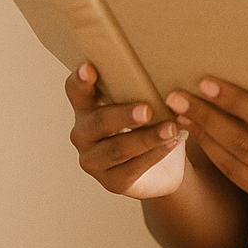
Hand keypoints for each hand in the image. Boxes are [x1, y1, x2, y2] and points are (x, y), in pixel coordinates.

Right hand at [65, 62, 187, 198]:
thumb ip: (139, 86)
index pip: (76, 90)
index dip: (80, 80)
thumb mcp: (142, 100)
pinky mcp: (111, 182)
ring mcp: (94, 160)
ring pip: (117, 148)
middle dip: (124, 115)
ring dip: (146, 138)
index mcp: (86, 106)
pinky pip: (132, 168)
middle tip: (148, 110)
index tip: (89, 68)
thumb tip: (161, 66)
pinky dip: (154, 154)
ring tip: (170, 128)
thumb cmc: (149, 121)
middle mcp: (83, 133)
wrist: (164, 164)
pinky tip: (171, 143)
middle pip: (100, 121)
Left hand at [165, 79, 247, 235]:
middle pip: (244, 145)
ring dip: (205, 139)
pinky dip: (219, 158)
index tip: (209, 82)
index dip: (236, 101)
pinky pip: (241, 181)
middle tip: (179, 96)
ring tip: (183, 115)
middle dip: (208, 118)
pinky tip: (204, 139)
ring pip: (236, 166)